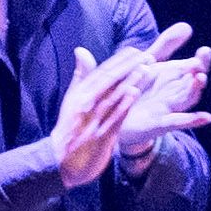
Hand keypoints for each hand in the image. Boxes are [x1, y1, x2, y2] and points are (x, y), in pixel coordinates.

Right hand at [52, 44, 141, 186]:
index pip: (101, 74)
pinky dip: (123, 103)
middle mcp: (85, 104)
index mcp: (80, 94)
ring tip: (145, 68)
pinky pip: (113, 116)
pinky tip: (134, 92)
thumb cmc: (71, 127)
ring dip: (129, 81)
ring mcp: (92, 119)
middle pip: (108, 82)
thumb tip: (81, 50)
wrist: (63, 160)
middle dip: (128, 67)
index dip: (119, 61)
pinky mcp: (100, 134)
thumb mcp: (73, 100)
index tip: (135, 50)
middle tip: (147, 55)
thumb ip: (81, 76)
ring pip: (113, 96)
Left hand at [107, 22, 210, 171]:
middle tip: (203, 59)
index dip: (201, 60)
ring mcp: (170, 109)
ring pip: (187, 99)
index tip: (205, 50)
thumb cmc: (139, 89)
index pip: (193, 67)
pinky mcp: (159, 124)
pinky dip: (194, 120)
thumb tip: (188, 26)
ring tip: (201, 78)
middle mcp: (176, 93)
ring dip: (195, 89)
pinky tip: (208, 117)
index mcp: (174, 77)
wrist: (118, 120)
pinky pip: (178, 122)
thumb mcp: (151, 64)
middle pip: (193, 81)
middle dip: (200, 70)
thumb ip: (167, 46)